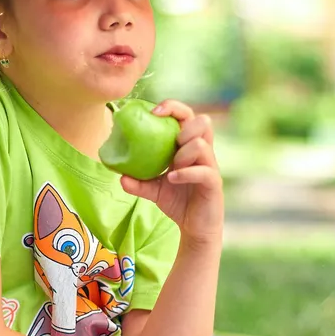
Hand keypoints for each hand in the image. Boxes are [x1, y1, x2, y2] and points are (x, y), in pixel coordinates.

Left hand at [121, 101, 223, 244]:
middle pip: (203, 122)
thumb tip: (120, 176)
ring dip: (183, 152)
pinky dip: (185, 173)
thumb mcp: (154, 190)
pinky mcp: (214, 183)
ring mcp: (210, 166)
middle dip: (183, 126)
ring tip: (171, 167)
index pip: (188, 116)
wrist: (194, 227)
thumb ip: (138, 182)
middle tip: (171, 142)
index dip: (174, 108)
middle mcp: (203, 152)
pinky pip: (203, 171)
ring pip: (202, 145)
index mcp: (189, 146)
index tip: (154, 112)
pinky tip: (172, 179)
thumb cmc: (178, 202)